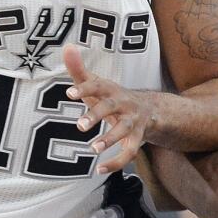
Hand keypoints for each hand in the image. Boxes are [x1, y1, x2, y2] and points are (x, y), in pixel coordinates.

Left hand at [62, 44, 154, 173]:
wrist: (150, 110)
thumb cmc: (112, 97)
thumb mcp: (97, 84)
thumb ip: (79, 69)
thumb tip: (66, 47)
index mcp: (110, 89)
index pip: (97, 85)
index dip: (84, 89)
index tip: (69, 93)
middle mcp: (123, 103)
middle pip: (111, 107)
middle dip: (96, 115)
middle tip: (80, 125)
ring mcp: (132, 122)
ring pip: (124, 131)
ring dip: (110, 139)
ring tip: (93, 148)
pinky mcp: (137, 139)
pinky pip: (129, 154)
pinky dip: (116, 163)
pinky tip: (100, 170)